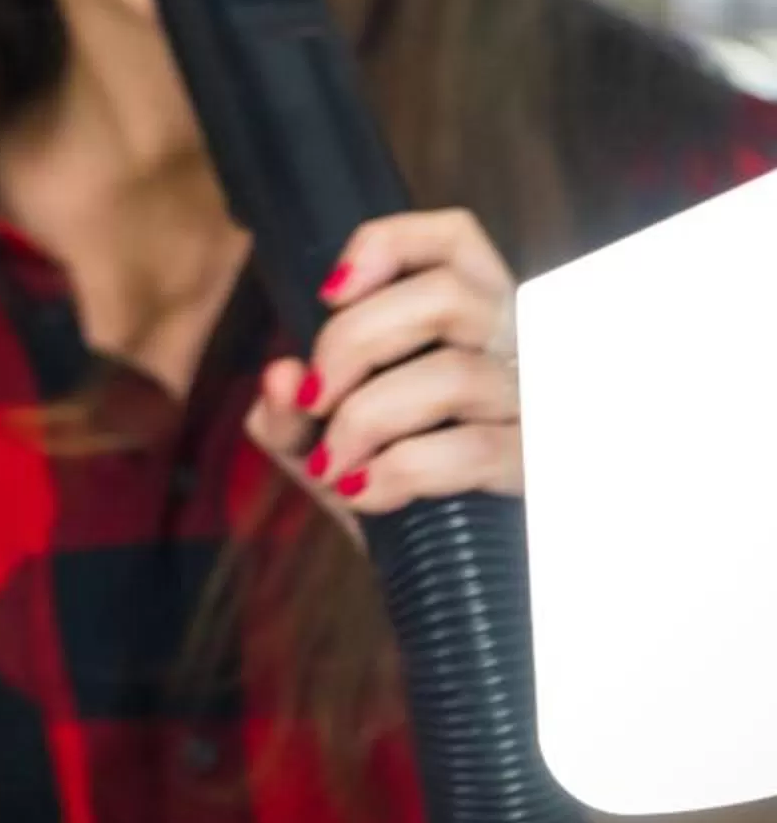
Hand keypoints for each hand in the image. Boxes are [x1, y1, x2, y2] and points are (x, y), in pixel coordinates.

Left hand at [244, 208, 521, 545]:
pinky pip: (471, 450)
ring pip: (452, 374)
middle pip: (443, 297)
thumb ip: (287, 411)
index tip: (330, 292)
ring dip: (368, 417)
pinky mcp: (540, 468)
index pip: (454, 239)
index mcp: (470, 320)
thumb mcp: (323, 446)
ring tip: (333, 463)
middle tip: (313, 397)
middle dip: (351, 341)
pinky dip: (400, 470)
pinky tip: (364, 493)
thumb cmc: (391, 491)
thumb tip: (281, 377)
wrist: (450, 583)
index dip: (389, 244)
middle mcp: (515, 348)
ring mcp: (534, 406)